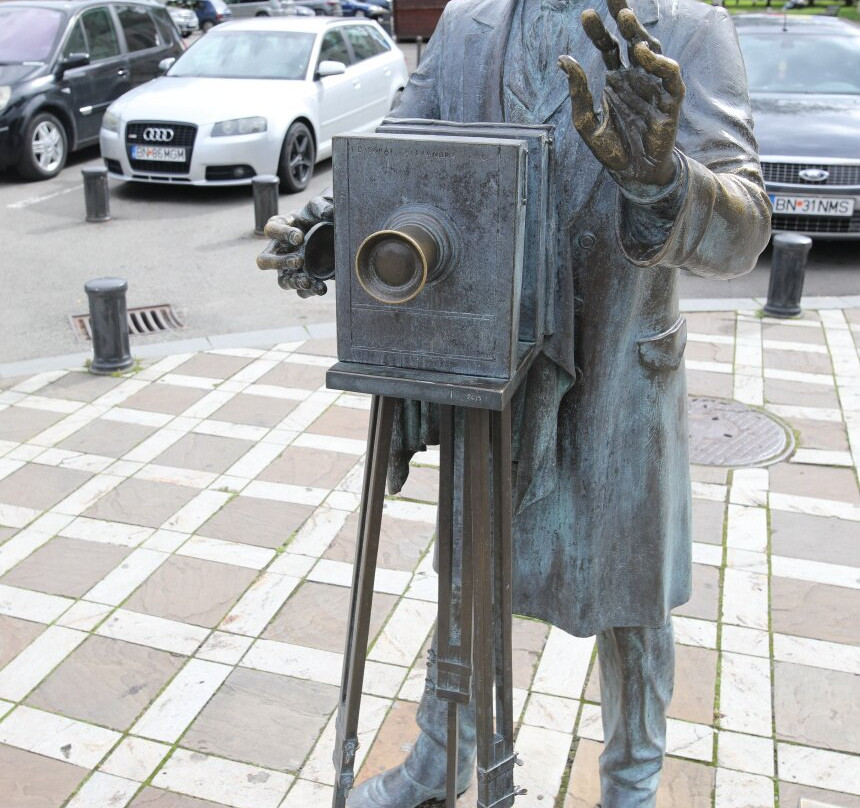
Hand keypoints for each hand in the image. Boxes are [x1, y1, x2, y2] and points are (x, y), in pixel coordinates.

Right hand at [256, 194, 332, 297]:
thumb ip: (321, 205)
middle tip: (299, 260)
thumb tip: (327, 213)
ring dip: (294, 282)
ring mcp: (288, 268)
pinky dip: (310, 291)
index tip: (300, 237)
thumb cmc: (318, 215)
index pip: (271, 230)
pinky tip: (321, 288)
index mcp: (279, 227)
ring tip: (308, 281)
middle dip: (280, 263)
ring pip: (282, 281)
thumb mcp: (319, 205)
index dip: (282, 234)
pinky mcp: (302, 279)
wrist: (330, 230)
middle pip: (266, 261)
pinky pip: (300, 291)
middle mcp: (279, 250)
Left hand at [558, 0, 684, 194]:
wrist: (633, 175)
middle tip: (612, 0)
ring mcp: (653, 86)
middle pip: (632, 39)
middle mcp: (636, 77)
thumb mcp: (585, 122)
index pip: (608, 46)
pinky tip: (642, 53)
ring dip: (638, 33)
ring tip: (624, 18)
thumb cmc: (612, 149)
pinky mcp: (670, 101)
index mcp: (616, 79)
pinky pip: (669, 76)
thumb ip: (577, 92)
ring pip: (651, 51)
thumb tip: (563, 60)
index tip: (585, 14)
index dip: (599, 30)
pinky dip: (658, 62)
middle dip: (624, 16)